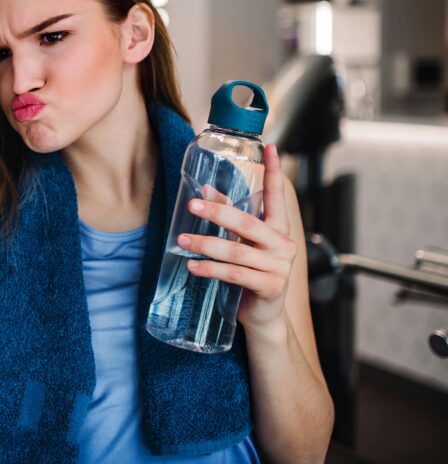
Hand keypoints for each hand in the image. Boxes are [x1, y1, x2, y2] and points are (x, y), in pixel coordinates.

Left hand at [175, 143, 296, 332]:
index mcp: (278, 228)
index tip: (270, 147)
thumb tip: (204, 190)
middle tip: (192, 205)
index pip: (277, 196)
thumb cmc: (252, 273)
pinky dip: (211, 269)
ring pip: (236, 250)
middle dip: (217, 211)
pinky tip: (193, 266)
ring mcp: (278, 267)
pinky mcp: (270, 286)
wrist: (264, 316)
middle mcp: (282, 244)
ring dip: (205, 244)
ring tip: (182, 240)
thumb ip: (230, 216)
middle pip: (246, 222)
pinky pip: (235, 274)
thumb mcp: (244, 243)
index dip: (274, 172)